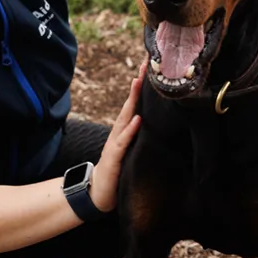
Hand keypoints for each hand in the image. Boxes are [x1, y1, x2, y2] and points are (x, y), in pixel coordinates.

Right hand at [90, 60, 145, 211]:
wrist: (97, 193)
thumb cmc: (118, 171)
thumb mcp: (133, 152)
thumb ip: (141, 139)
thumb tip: (160, 127)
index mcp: (125, 130)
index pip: (135, 104)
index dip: (143, 86)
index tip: (152, 67)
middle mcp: (119, 132)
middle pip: (129, 103)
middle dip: (138, 84)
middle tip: (146, 64)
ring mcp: (115, 143)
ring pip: (124, 117)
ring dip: (132, 99)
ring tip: (139, 81)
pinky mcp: (113, 158)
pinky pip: (123, 142)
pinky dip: (130, 130)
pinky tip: (137, 119)